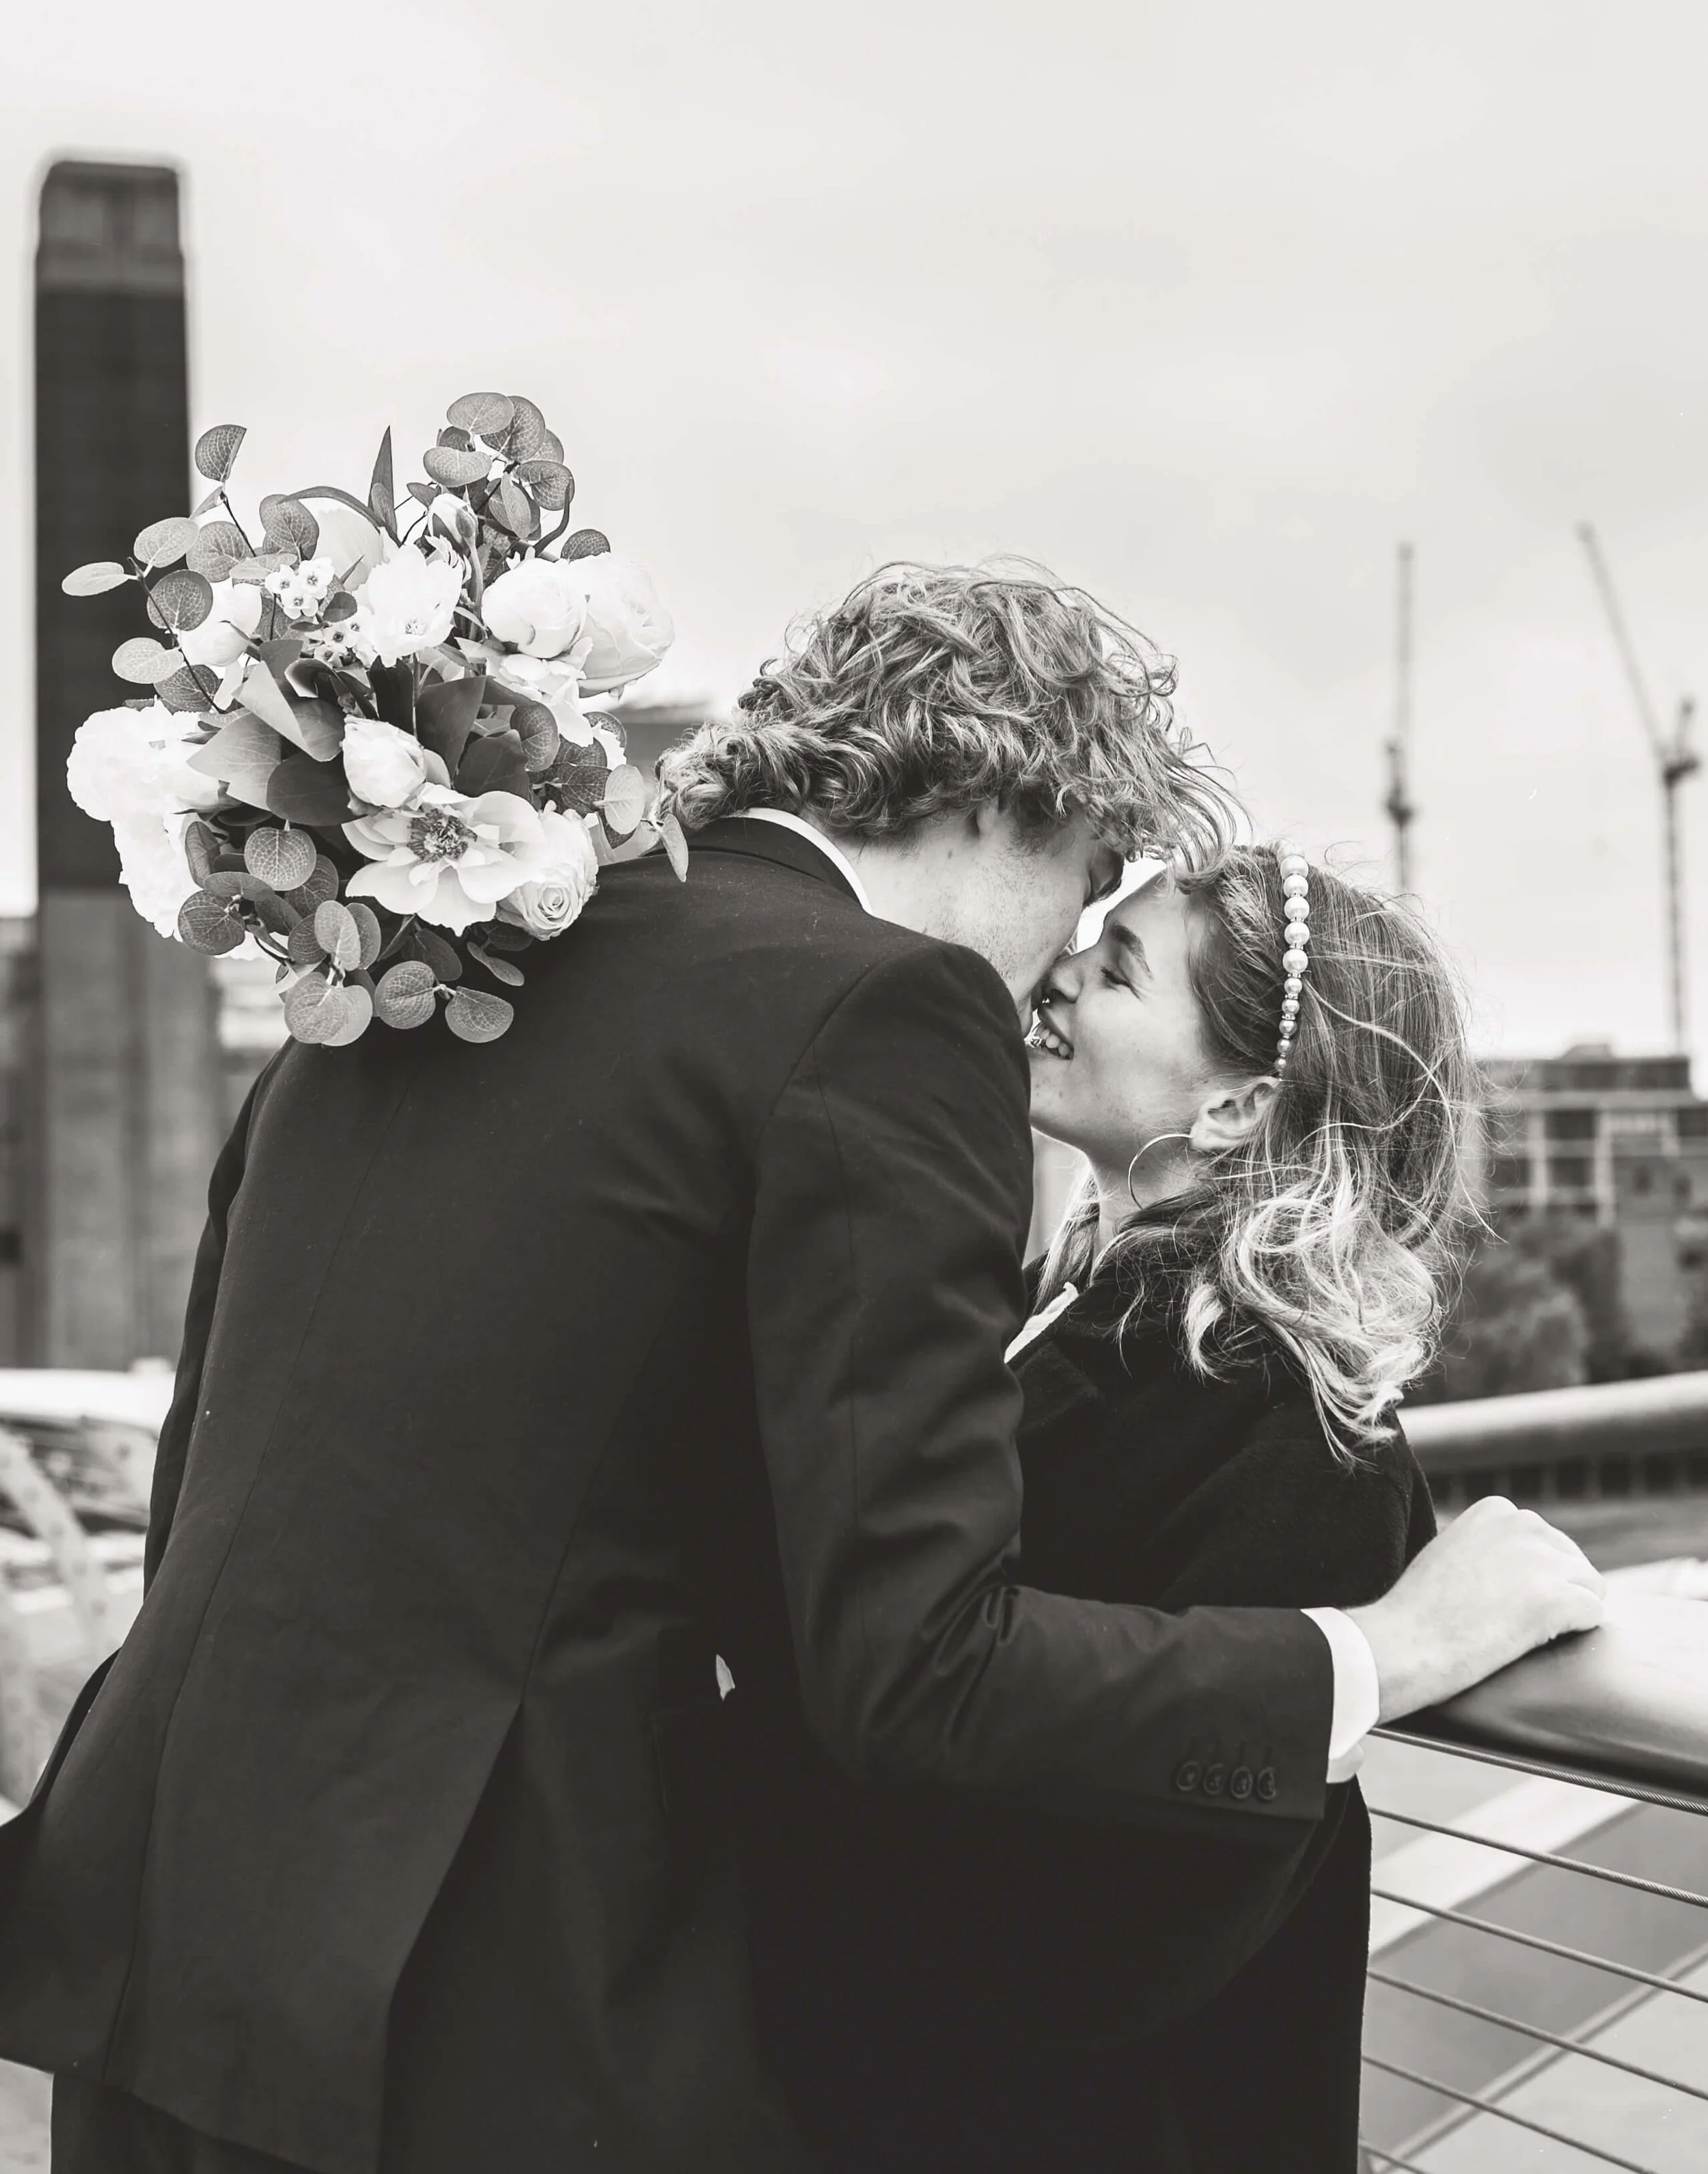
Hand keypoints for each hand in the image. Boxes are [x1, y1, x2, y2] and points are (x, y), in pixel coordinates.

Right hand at [1347, 1495, 1605, 1723]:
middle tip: (1515, 1620)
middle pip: (1572, 1559)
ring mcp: (1542, 1560)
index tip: (1502, 1596)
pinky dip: (1576, 1631)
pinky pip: (1594, 1613)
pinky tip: (1540, 1641)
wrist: (1406, 1641)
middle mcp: (1524, 1524)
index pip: (1545, 1539)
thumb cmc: (1419, 1609)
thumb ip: (1488, 1546)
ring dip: (1568, 1611)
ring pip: (1591, 1585)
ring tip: (1529, 1631)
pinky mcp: (1557, 1598)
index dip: (1532, 1574)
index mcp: (1497, 1511)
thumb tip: (1520, 1566)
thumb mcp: (1452, 1552)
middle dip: (1555, 1590)